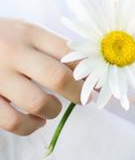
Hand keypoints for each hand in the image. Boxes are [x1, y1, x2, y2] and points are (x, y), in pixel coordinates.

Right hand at [0, 18, 82, 135]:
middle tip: (83, 99)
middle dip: (79, 93)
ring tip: (52, 110)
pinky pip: (11, 120)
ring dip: (52, 111)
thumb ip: (51, 48)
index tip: (99, 84)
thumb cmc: (0, 39)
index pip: (70, 52)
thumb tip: (90, 74)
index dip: (90, 72)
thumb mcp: (23, 32)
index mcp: (28, 33)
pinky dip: (28, 126)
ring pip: (37, 103)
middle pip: (58, 78)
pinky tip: (34, 122)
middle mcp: (12, 52)